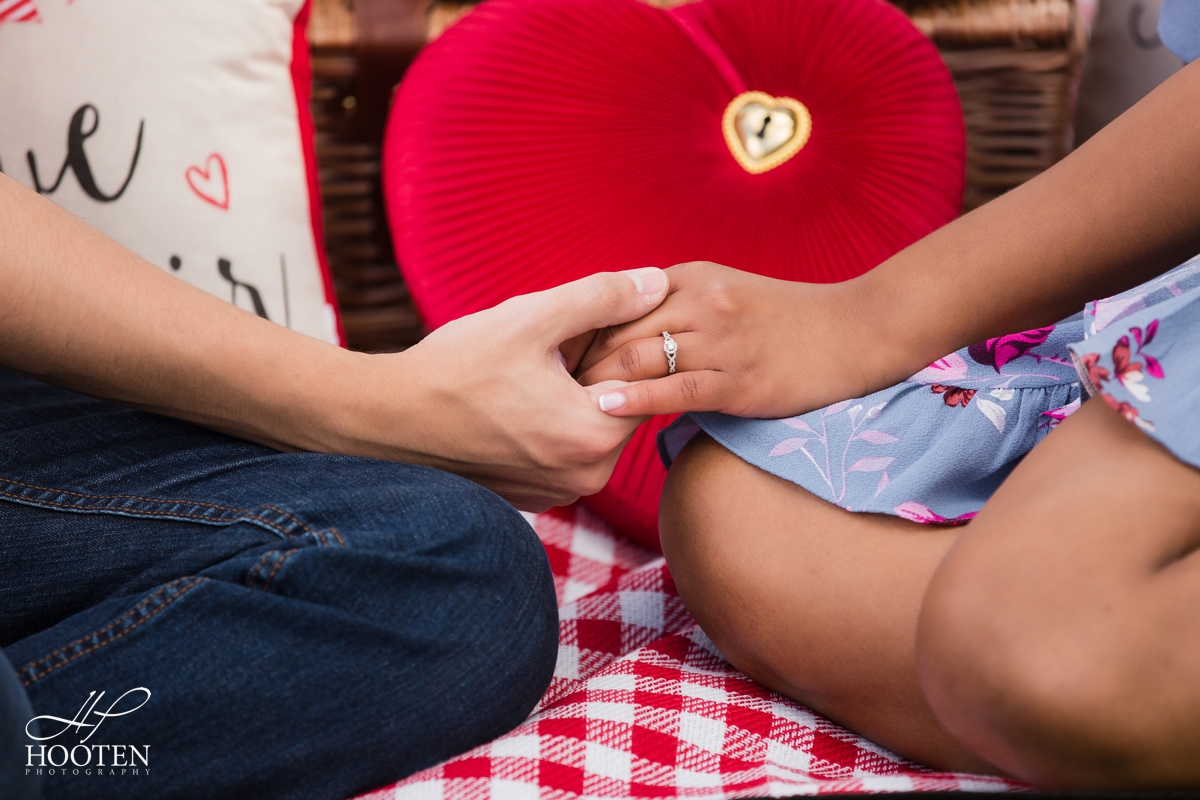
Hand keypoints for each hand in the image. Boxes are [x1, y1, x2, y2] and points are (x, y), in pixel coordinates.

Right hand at [335, 268, 668, 510]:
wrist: (389, 420)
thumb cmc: (456, 367)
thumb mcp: (532, 318)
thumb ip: (602, 297)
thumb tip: (659, 283)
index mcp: (594, 436)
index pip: (647, 380)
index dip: (619, 343)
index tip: (575, 332)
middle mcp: (586, 478)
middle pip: (621, 407)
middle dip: (597, 371)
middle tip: (547, 351)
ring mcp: (560, 494)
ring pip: (592, 428)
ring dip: (576, 397)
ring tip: (527, 376)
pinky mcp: (537, 498)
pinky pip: (565, 451)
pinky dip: (553, 424)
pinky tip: (514, 403)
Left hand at [576, 261, 878, 419]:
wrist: (857, 329)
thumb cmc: (788, 318)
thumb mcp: (725, 291)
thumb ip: (676, 306)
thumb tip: (623, 334)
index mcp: (689, 277)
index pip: (613, 303)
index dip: (577, 333)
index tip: (551, 361)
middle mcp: (699, 301)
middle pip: (616, 331)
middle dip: (576, 364)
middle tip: (544, 392)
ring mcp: (720, 340)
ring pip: (638, 358)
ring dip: (595, 385)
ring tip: (564, 409)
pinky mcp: (738, 379)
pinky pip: (676, 388)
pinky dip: (635, 399)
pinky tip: (606, 408)